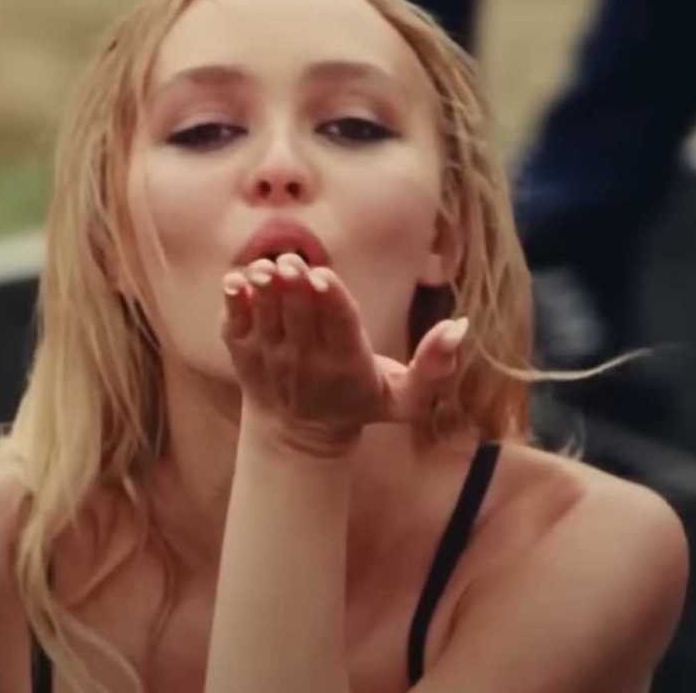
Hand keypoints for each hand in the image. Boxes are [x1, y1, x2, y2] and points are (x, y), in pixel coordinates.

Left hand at [220, 252, 469, 457]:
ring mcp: (271, 358)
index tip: (321, 276)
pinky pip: (237, 324)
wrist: (299, 433)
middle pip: (300, 317)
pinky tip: (236, 281)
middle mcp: (306, 362)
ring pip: (267, 318)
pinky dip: (235, 303)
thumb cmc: (360, 401)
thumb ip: (435, 366)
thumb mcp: (405, 398)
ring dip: (265, 291)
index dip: (330, 300)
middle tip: (292, 262)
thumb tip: (460, 324)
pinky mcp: (244, 353)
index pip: (339, 326)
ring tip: (265, 268)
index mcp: (347, 364)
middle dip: (295, 288)